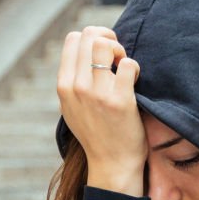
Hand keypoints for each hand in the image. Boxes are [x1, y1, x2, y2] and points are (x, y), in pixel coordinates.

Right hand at [56, 26, 145, 194]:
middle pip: (89, 36)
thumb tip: (85, 50)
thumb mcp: (72, 106)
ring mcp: (97, 93)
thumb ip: (74, 80)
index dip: (93, 38)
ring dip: (121, 51)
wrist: (112, 163)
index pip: (73, 38)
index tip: (106, 54)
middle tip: (118, 58)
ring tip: (125, 68)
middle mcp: (76, 86)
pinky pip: (129, 64)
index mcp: (63, 85)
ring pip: (106, 45)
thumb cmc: (98, 133)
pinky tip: (135, 81)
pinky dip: (135, 67)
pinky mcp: (120, 100)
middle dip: (109, 40)